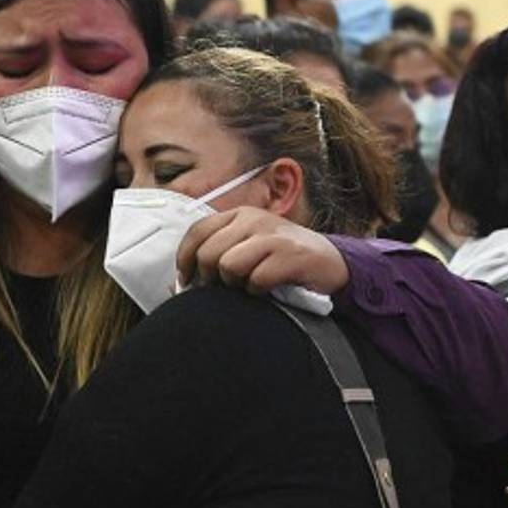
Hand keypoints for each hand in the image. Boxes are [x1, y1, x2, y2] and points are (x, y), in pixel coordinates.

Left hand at [176, 207, 350, 295]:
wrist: (331, 263)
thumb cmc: (282, 261)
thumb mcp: (248, 249)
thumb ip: (216, 258)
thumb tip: (175, 284)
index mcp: (238, 215)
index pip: (197, 232)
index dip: (184, 259)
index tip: (186, 280)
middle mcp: (253, 219)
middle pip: (208, 253)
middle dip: (210, 277)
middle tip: (224, 288)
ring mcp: (272, 235)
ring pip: (229, 265)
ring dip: (235, 284)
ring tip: (249, 285)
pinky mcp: (290, 254)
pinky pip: (256, 279)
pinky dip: (258, 292)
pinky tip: (268, 290)